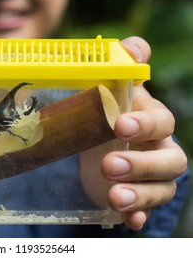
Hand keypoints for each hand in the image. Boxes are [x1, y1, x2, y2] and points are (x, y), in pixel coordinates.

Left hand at [102, 37, 187, 229]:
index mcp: (151, 120)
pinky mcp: (139, 197)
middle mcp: (159, 148)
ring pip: (162, 188)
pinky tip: (130, 221)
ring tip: (114, 197)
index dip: (146, 123)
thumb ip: (124, 69)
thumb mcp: (110, 92)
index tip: (119, 125)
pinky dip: (140, 215)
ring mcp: (152, 176)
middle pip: (169, 159)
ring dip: (140, 194)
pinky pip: (148, 210)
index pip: (161, 121)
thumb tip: (134, 47)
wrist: (98, 147)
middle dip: (142, 164)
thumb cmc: (107, 116)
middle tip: (110, 165)